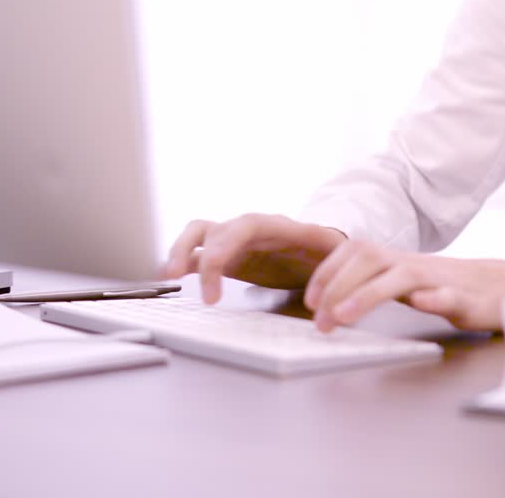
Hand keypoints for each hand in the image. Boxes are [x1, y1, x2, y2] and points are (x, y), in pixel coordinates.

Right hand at [162, 214, 346, 303]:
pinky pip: (199, 252)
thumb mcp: (335, 254)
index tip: (213, 268)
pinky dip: (184, 261)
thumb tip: (332, 279)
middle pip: (217, 230)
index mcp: (278, 226)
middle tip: (182, 278)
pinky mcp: (228, 256)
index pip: (246, 226)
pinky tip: (171, 276)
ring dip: (182, 250)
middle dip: (197, 252)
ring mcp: (236, 241)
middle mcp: (251, 229)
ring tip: (169, 275)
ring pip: (201, 234)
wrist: (323, 250)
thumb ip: (332, 261)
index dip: (225, 245)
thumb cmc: (329, 252)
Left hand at [303, 242, 504, 331]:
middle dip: (336, 285)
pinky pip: (451, 295)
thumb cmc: (460, 289)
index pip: (356, 254)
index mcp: (401, 263)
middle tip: (320, 319)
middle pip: (369, 258)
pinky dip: (435, 298)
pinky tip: (423, 303)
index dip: (328, 273)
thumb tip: (336, 298)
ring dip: (368, 294)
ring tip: (344, 316)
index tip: (309, 300)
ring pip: (401, 277)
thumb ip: (381, 286)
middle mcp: (417, 266)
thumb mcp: (414, 285)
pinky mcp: (470, 299)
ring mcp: (443, 280)